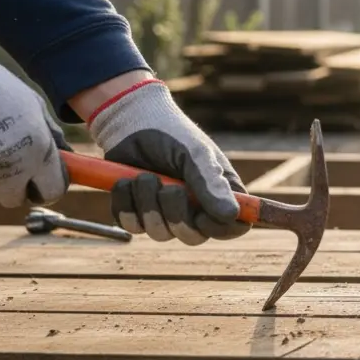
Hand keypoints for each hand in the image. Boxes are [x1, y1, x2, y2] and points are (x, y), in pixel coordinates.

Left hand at [80, 74, 248, 244]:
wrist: (130, 123)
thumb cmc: (171, 134)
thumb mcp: (196, 154)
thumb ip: (212, 184)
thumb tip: (231, 215)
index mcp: (220, 194)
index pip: (233, 227)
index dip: (221, 229)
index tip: (203, 216)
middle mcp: (195, 209)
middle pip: (193, 237)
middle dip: (176, 215)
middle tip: (168, 189)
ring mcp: (165, 213)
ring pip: (159, 233)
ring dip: (148, 204)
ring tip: (144, 176)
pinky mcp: (136, 213)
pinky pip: (132, 226)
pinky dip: (126, 204)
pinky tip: (126, 182)